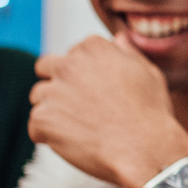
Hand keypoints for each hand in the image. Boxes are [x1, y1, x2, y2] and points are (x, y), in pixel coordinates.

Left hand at [29, 34, 187, 187]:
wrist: (144, 149)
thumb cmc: (150, 113)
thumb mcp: (150, 74)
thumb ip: (128, 53)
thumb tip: (118, 39)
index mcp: (93, 48)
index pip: (73, 54)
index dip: (84, 73)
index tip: (97, 90)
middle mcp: (69, 64)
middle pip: (46, 67)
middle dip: (58, 84)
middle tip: (81, 108)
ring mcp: (53, 91)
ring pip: (39, 97)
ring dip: (53, 110)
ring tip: (81, 128)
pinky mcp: (42, 119)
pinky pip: (36, 126)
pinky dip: (49, 136)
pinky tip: (75, 143)